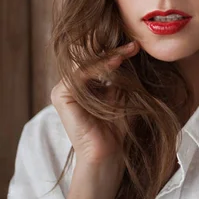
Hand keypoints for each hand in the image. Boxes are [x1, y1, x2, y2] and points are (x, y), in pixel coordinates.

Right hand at [51, 41, 139, 198]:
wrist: (110, 153)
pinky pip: (81, 73)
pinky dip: (99, 65)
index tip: (137, 46)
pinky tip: (116, 61)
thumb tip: (133, 47)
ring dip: (110, 55)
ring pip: (87, 62)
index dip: (117, 51)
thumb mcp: (124, 93)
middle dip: (114, 49)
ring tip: (129, 51)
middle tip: (135, 45)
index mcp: (83, 83)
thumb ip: (122, 73)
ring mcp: (63, 89)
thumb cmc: (119, 126)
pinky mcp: (61, 95)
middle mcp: (70, 84)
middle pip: (91, 58)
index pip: (98, 59)